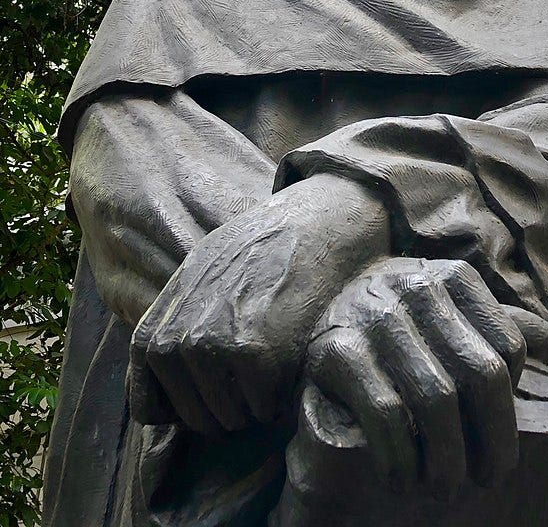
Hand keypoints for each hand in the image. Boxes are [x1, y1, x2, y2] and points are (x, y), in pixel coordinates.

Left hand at [127, 174, 389, 434]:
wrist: (307, 227)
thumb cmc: (256, 255)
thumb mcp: (192, 283)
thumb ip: (169, 330)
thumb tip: (142, 392)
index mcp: (153, 330)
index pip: (150, 409)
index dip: (187, 409)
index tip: (215, 388)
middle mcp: (174, 342)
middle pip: (197, 419)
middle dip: (228, 407)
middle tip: (254, 367)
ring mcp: (211, 348)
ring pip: (232, 418)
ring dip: (256, 403)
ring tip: (272, 357)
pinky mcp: (251, 354)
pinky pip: (264, 409)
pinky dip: (281, 397)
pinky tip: (288, 358)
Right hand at [305, 257, 547, 500]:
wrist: (323, 302)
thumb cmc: (401, 316)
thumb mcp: (448, 306)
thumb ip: (493, 323)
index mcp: (455, 278)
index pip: (509, 347)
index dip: (510, 402)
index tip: (498, 435)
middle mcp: (418, 288)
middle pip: (479, 375)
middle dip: (493, 440)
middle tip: (488, 479)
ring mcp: (375, 316)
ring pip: (435, 399)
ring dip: (447, 459)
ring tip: (445, 487)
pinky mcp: (337, 348)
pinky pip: (384, 413)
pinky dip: (400, 456)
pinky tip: (402, 479)